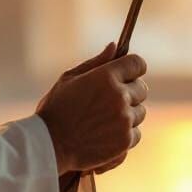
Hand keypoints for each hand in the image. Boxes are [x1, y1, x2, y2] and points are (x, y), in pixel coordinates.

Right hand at [35, 42, 147, 175]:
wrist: (49, 144)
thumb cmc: (56, 108)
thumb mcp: (70, 78)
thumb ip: (96, 62)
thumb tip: (115, 46)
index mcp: (106, 77)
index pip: (137, 64)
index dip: (133, 67)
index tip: (127, 73)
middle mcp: (120, 97)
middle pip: (142, 89)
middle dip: (129, 91)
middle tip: (109, 100)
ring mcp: (124, 120)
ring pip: (139, 112)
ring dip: (127, 114)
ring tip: (104, 119)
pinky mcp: (125, 141)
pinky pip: (136, 133)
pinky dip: (124, 134)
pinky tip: (105, 134)